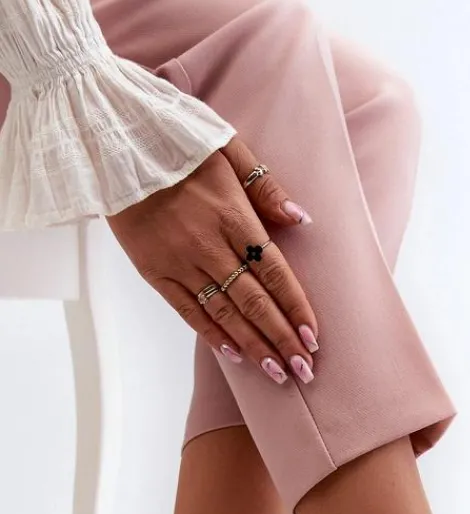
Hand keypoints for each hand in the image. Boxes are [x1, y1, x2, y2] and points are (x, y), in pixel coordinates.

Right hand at [106, 135, 318, 383]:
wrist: (110, 142)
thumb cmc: (174, 141)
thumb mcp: (227, 147)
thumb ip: (265, 187)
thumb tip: (300, 219)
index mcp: (232, 214)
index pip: (274, 272)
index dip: (296, 308)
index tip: (314, 338)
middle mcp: (208, 245)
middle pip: (254, 302)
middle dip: (282, 339)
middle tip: (305, 370)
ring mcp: (179, 261)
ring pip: (224, 313)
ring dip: (254, 346)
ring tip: (278, 373)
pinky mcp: (153, 271)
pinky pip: (188, 311)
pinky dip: (213, 334)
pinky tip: (235, 355)